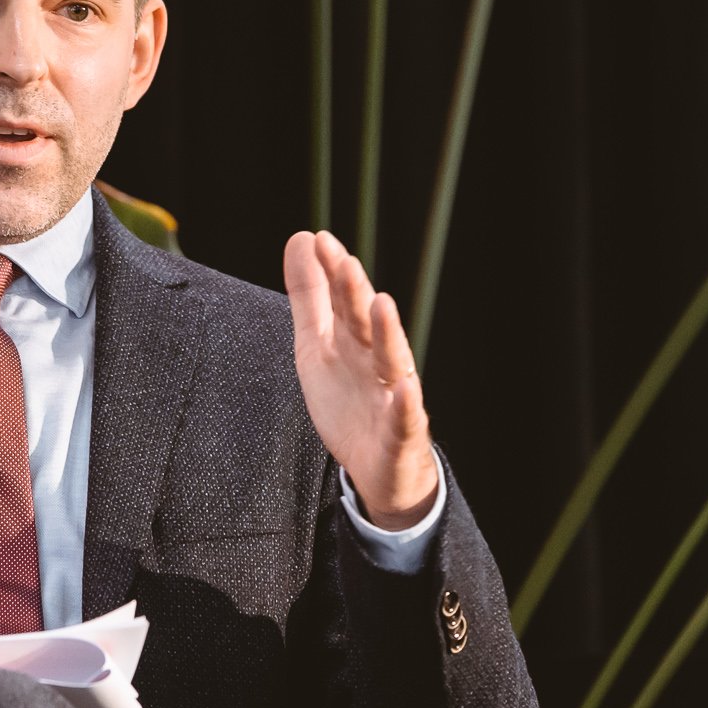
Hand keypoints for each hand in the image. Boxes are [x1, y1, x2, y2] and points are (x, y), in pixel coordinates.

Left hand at [284, 231, 437, 528]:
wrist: (377, 468)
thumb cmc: (350, 401)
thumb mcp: (318, 345)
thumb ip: (311, 296)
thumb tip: (302, 238)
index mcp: (355, 341)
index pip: (345, 301)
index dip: (334, 273)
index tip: (320, 241)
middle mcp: (377, 362)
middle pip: (368, 325)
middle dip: (357, 294)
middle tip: (345, 263)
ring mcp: (392, 397)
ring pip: (393, 362)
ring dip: (389, 334)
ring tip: (382, 304)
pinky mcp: (401, 435)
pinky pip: (405, 419)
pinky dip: (405, 404)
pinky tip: (404, 388)